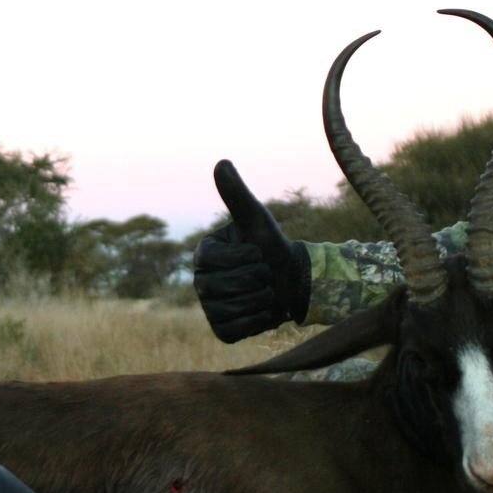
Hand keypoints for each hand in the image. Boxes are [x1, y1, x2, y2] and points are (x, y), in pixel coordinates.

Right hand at [192, 160, 310, 342]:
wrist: (293, 279)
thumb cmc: (271, 246)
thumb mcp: (256, 219)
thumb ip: (237, 195)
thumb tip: (221, 163)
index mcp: (203, 253)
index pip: (212, 261)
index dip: (242, 258)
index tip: (258, 252)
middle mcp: (200, 281)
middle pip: (219, 288)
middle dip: (254, 279)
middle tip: (266, 274)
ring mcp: (209, 308)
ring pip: (228, 309)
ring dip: (259, 300)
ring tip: (267, 291)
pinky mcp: (222, 330)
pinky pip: (235, 330)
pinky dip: (257, 321)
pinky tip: (265, 310)